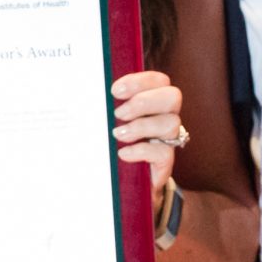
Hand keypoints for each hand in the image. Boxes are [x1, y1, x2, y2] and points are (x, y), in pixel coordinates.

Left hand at [111, 70, 184, 211]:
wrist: (118, 180)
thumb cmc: (111, 142)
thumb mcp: (107, 121)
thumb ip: (105, 106)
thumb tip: (88, 92)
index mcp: (153, 100)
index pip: (158, 80)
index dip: (139, 81)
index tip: (115, 91)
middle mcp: (165, 116)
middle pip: (172, 97)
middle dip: (143, 102)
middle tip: (119, 114)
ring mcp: (167, 139)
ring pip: (171, 123)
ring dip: (141, 126)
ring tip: (118, 135)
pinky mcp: (165, 162)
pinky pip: (164, 152)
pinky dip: (141, 150)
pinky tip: (124, 153)